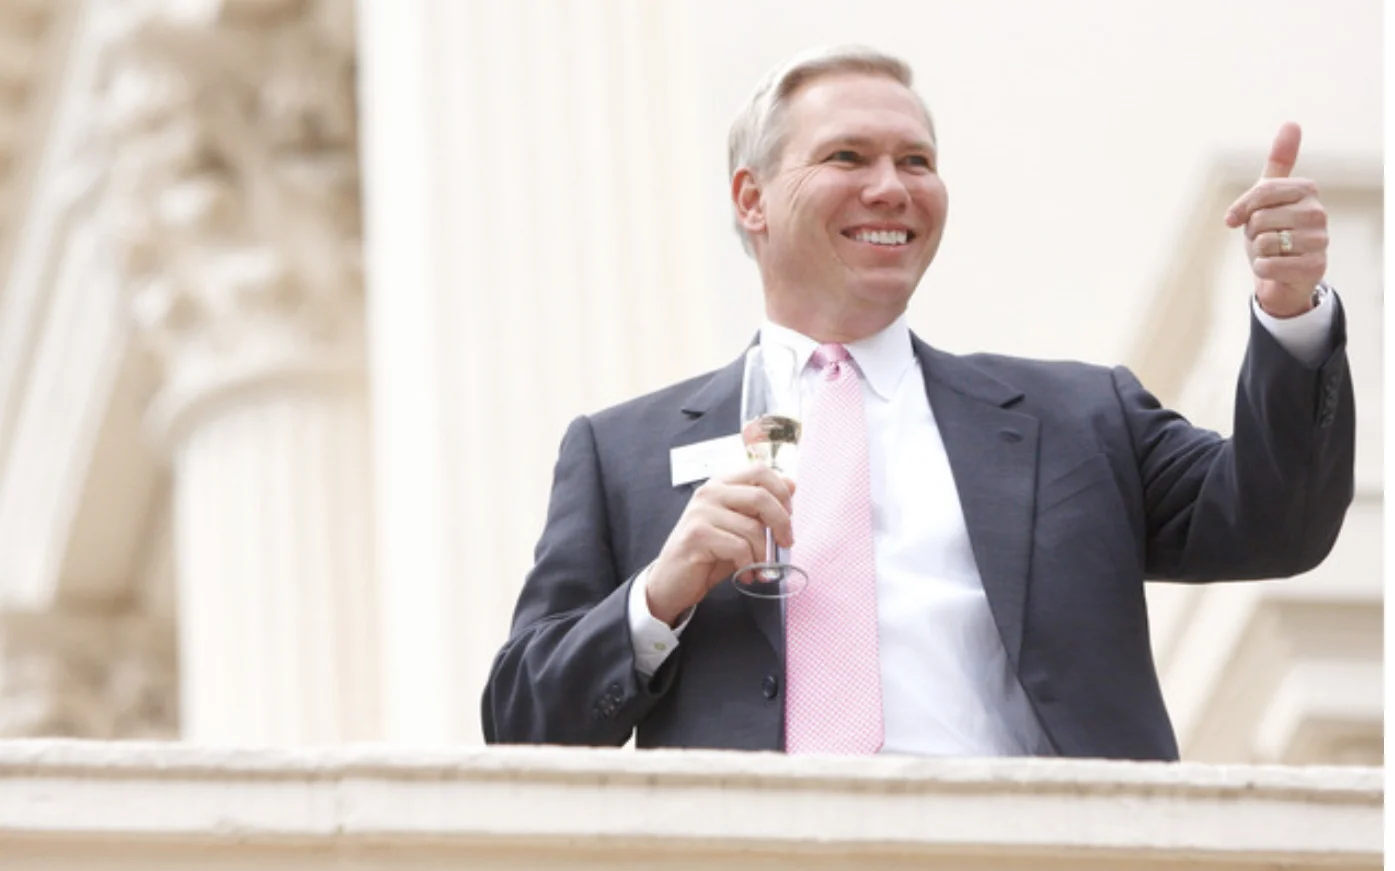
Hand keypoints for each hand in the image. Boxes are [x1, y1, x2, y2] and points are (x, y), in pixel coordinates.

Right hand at [645, 466, 794, 625]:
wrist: (672, 582)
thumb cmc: (709, 554)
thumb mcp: (740, 526)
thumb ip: (761, 506)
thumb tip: (792, 483)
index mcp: (721, 483)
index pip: (760, 470)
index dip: (782, 492)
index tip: (788, 516)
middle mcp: (709, 492)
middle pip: (761, 496)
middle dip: (782, 523)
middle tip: (786, 543)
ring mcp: (701, 512)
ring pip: (752, 528)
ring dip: (763, 555)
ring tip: (760, 569)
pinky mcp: (697, 535)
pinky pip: (739, 547)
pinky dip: (748, 565)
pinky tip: (744, 574)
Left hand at [1224, 122, 1328, 317]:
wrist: (1281, 273)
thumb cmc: (1273, 230)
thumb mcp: (1268, 195)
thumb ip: (1279, 162)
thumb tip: (1292, 123)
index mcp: (1307, 190)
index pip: (1261, 192)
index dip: (1241, 209)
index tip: (1234, 219)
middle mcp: (1318, 213)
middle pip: (1259, 220)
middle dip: (1252, 234)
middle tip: (1264, 238)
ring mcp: (1320, 241)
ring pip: (1264, 243)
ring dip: (1257, 252)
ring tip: (1273, 252)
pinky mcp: (1315, 267)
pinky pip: (1269, 265)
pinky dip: (1262, 269)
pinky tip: (1274, 268)